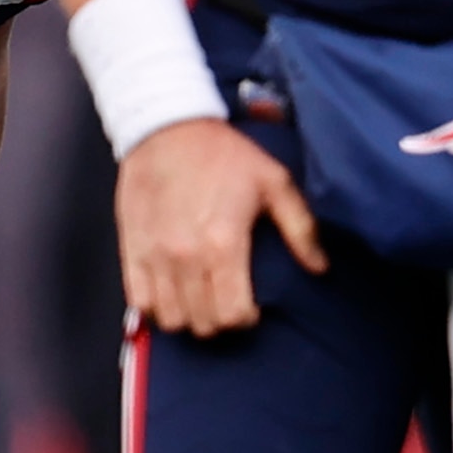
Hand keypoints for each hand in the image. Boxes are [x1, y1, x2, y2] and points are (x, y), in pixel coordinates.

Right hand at [117, 116, 321, 338]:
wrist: (166, 128)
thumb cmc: (223, 154)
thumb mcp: (274, 181)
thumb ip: (301, 228)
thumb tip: (319, 267)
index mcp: (223, 244)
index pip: (233, 315)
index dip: (247, 319)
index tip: (251, 308)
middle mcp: (186, 257)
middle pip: (203, 324)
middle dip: (220, 321)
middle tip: (227, 302)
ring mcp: (155, 257)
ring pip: (171, 319)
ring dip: (189, 317)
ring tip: (200, 300)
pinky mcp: (132, 250)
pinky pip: (139, 302)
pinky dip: (156, 307)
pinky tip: (171, 292)